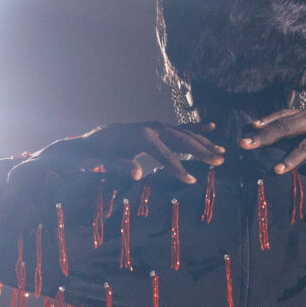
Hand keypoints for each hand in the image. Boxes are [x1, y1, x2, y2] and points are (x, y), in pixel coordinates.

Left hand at [32, 123, 224, 185]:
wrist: (82, 145)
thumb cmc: (88, 158)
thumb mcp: (97, 163)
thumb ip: (116, 166)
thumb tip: (137, 173)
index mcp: (136, 135)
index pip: (162, 152)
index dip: (176, 167)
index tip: (191, 180)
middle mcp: (147, 127)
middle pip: (179, 138)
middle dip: (200, 151)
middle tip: (219, 162)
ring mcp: (151, 126)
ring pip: (182, 133)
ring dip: (203, 143)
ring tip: (223, 152)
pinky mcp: (152, 128)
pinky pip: (177, 128)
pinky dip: (194, 128)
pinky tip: (211, 128)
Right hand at [237, 109, 305, 172]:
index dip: (291, 159)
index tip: (276, 170)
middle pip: (289, 127)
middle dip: (266, 138)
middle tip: (246, 145)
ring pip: (285, 118)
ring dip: (264, 128)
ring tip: (247, 136)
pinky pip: (287, 113)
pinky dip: (272, 117)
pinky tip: (257, 123)